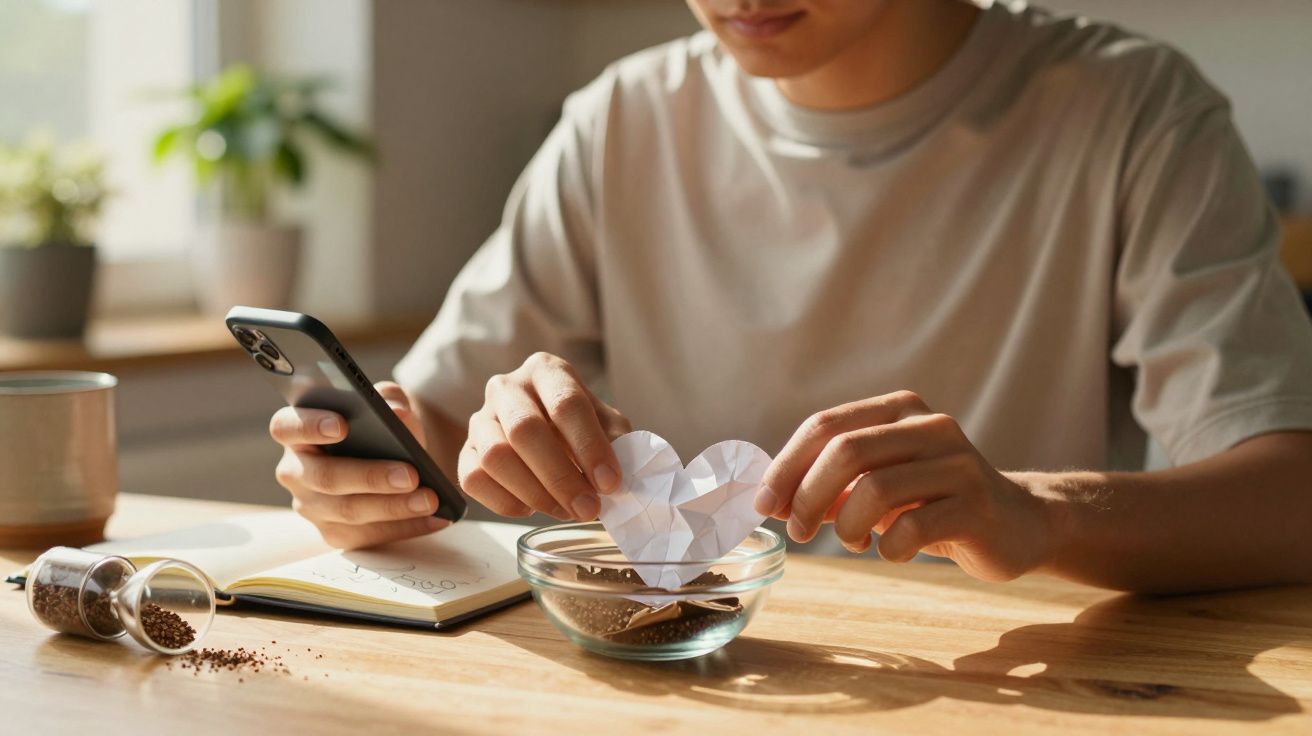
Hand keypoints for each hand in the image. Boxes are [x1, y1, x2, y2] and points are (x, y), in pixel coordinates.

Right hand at [270, 381, 446, 548]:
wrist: (390, 461)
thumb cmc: (380, 427)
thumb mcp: (386, 405)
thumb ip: (389, 399)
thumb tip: (396, 412)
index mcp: (296, 432)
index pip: (287, 427)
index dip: (310, 426)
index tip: (342, 426)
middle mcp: (296, 471)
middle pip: (325, 477)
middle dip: (370, 476)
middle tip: (410, 474)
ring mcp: (311, 507)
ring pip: (348, 511)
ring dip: (394, 507)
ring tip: (430, 499)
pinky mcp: (334, 533)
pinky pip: (368, 536)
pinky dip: (406, 527)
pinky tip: (436, 518)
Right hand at [458, 352, 631, 520]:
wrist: (550, 433)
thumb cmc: (581, 428)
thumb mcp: (607, 425)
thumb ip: (616, 444)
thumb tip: (612, 478)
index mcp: (547, 371)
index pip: (566, 403)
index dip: (590, 446)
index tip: (610, 483)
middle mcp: (507, 387)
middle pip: (525, 430)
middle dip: (560, 476)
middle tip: (588, 508)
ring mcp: (480, 418)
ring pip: (495, 456)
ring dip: (535, 493)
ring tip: (566, 511)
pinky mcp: (464, 451)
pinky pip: (473, 480)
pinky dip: (506, 502)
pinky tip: (533, 508)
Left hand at [758, 391, 1056, 581]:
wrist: (1018, 523)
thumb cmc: (932, 502)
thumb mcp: (877, 486)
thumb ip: (830, 487)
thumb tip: (772, 500)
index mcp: (899, 410)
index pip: (826, 425)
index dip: (786, 465)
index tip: (764, 504)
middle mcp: (930, 426)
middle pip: (846, 451)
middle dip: (808, 495)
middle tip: (798, 531)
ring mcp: (959, 463)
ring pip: (875, 490)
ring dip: (848, 527)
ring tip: (854, 542)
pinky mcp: (977, 505)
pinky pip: (912, 528)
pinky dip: (889, 548)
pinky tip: (894, 551)